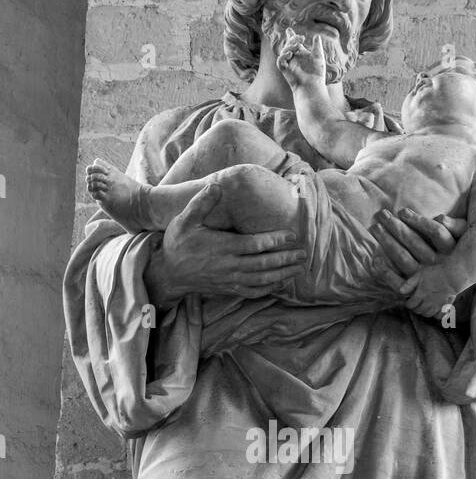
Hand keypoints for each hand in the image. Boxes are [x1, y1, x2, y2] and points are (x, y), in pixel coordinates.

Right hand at [146, 182, 306, 307]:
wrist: (168, 273)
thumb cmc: (177, 244)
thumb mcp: (185, 220)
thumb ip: (201, 203)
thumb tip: (216, 186)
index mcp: (223, 247)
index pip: (256, 244)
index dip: (276, 240)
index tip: (292, 235)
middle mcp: (230, 266)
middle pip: (265, 263)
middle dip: (286, 258)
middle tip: (304, 253)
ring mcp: (231, 280)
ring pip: (263, 279)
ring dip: (283, 274)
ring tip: (299, 268)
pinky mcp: (229, 289)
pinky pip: (254, 291)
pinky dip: (270, 288)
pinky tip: (282, 283)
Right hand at [276, 32, 326, 91]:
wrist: (313, 86)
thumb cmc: (317, 73)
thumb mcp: (318, 57)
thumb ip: (317, 46)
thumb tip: (317, 36)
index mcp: (301, 54)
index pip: (294, 43)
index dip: (291, 36)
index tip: (289, 30)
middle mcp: (294, 58)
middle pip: (288, 45)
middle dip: (293, 39)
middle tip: (301, 38)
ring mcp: (289, 64)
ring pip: (283, 51)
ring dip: (289, 46)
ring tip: (297, 47)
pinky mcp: (285, 70)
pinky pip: (280, 61)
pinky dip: (283, 56)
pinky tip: (290, 54)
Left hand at [370, 208, 466, 278]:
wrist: (458, 282)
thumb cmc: (458, 251)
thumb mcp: (463, 237)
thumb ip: (455, 226)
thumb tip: (441, 218)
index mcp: (450, 250)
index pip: (436, 233)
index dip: (419, 221)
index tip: (402, 211)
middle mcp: (438, 264)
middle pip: (415, 243)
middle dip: (396, 226)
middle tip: (382, 214)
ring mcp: (426, 278)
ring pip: (404, 258)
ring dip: (387, 242)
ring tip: (375, 228)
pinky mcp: (416, 289)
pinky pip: (399, 282)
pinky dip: (385, 271)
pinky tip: (375, 260)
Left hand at [397, 263, 455, 319]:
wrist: (453, 276)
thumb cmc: (436, 273)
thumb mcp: (420, 274)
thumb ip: (410, 283)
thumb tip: (400, 292)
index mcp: (420, 295)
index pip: (410, 305)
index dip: (408, 304)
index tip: (409, 301)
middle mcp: (428, 302)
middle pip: (418, 311)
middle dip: (415, 308)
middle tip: (416, 303)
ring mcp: (437, 306)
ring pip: (427, 314)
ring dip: (424, 312)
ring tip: (425, 306)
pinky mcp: (446, 307)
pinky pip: (439, 317)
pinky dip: (436, 315)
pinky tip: (435, 310)